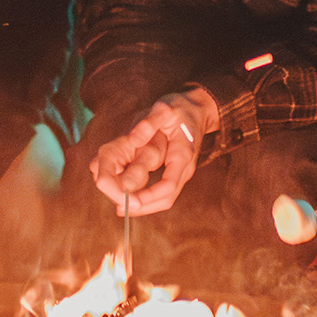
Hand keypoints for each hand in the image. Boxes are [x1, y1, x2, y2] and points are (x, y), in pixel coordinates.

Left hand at [89, 88, 215, 216]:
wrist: (195, 109)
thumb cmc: (179, 108)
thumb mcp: (165, 108)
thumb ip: (150, 122)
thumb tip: (133, 139)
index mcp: (183, 154)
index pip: (169, 185)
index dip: (149, 196)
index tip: (128, 199)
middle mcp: (183, 168)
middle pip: (165, 198)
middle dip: (142, 205)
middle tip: (120, 208)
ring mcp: (179, 171)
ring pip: (163, 198)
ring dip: (142, 206)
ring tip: (121, 208)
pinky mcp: (172, 171)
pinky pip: (161, 192)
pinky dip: (144, 198)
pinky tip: (127, 200)